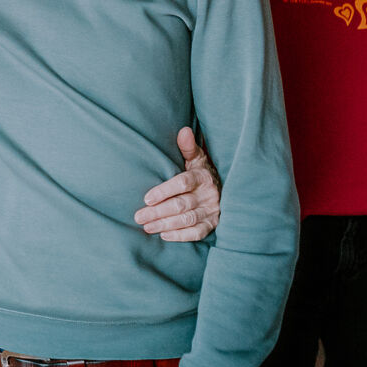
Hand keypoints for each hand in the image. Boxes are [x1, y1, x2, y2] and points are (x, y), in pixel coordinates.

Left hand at [135, 126, 220, 240]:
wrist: (227, 187)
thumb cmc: (202, 171)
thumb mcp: (197, 157)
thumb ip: (187, 147)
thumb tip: (183, 130)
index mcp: (203, 176)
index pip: (182, 184)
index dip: (164, 191)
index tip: (146, 198)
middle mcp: (209, 195)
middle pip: (181, 205)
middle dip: (158, 212)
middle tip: (138, 216)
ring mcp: (212, 211)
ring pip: (187, 220)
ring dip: (165, 224)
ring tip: (146, 226)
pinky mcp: (214, 224)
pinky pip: (197, 233)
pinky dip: (180, 235)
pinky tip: (164, 235)